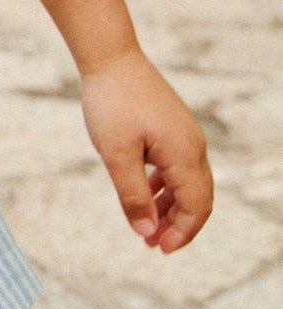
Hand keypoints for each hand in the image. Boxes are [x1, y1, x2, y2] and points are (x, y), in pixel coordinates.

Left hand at [78, 47, 213, 252]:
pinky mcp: (173, 126)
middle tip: (152, 245)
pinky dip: (164, 184)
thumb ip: (132, 196)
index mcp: (185, 154)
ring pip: (188, 182)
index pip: (196, 207)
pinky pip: (177, 165)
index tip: (157, 250)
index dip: (181, 233)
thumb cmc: (111, 103)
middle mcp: (193, 145)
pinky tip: (143, 191)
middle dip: (178, 225)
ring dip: (170, 206)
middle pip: (198, 198)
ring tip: (146, 225)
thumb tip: (146, 233)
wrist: (110, 58)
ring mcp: (185, 134)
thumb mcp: (115, 154)